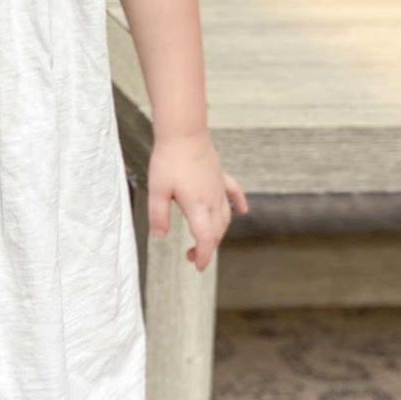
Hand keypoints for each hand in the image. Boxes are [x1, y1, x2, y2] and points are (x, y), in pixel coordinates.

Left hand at [146, 132, 248, 272]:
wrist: (183, 133)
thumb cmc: (169, 160)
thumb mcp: (156, 191)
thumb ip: (158, 216)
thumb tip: (160, 237)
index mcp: (197, 206)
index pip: (206, 238)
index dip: (204, 255)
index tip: (199, 266)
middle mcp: (212, 200)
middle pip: (217, 231)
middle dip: (208, 247)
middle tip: (192, 255)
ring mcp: (219, 187)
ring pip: (225, 217)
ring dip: (218, 232)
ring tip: (206, 239)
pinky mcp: (220, 176)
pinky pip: (234, 193)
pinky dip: (239, 204)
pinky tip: (244, 211)